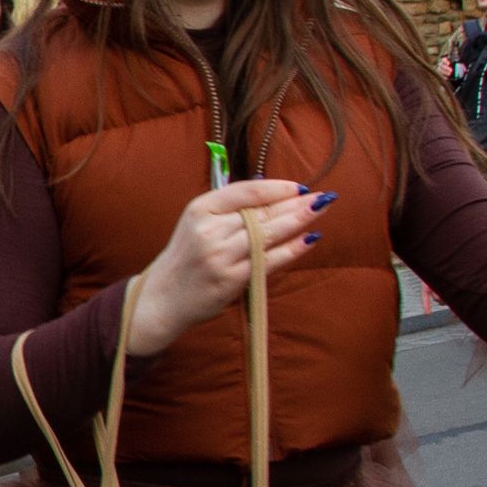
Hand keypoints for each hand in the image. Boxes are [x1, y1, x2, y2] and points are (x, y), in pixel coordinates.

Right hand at [123, 181, 322, 356]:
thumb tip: (272, 193)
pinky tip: (309, 239)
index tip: (299, 187)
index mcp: (200, 209)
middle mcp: (208, 230)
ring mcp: (220, 255)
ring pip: (268, 234)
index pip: (246, 191)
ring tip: (320, 211)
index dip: (277, 188)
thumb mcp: (197, 223)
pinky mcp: (231, 279)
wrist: (163, 299)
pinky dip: (292, 249)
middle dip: (295, 204)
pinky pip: (269, 260)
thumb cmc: (186, 259)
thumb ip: (228, 209)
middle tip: (323, 197)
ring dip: (298, 221)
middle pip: (261, 212)